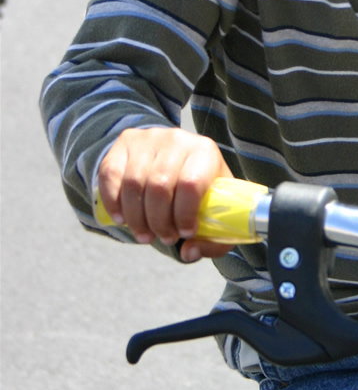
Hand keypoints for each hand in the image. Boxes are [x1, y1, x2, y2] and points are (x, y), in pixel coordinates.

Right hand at [97, 127, 233, 261]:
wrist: (178, 156)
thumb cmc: (200, 190)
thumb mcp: (215, 211)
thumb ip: (212, 240)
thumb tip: (188, 252)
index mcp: (205, 152)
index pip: (191, 184)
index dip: (185, 214)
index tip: (185, 233)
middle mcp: (177, 139)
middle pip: (159, 186)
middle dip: (159, 222)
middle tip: (164, 238)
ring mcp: (149, 138)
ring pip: (133, 183)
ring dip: (136, 218)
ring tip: (144, 234)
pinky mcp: (125, 142)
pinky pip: (110, 174)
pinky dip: (112, 202)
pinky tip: (121, 219)